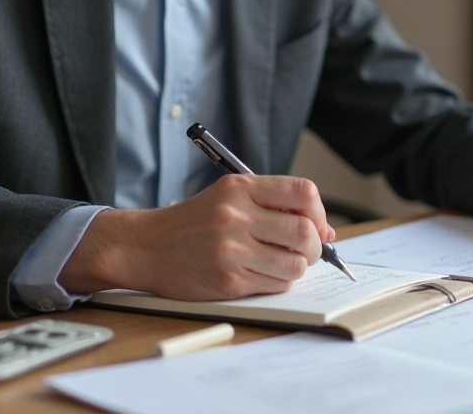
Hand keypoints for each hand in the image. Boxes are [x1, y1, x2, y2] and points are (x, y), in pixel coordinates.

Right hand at [59, 174, 334, 299]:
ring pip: (296, 264)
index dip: (319, 212)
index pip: (303, 193)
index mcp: (240, 188)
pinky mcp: (227, 280)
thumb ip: (275, 206)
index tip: (317, 225)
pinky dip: (278, 282)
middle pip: (305, 232)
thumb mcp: (230, 197)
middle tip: (306, 251)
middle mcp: (236, 216)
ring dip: (296, 267)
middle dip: (314, 246)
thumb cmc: (194, 222)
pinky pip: (276, 284)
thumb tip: (327, 232)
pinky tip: (261, 274)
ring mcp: (231, 249)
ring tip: (280, 264)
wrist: (145, 247)